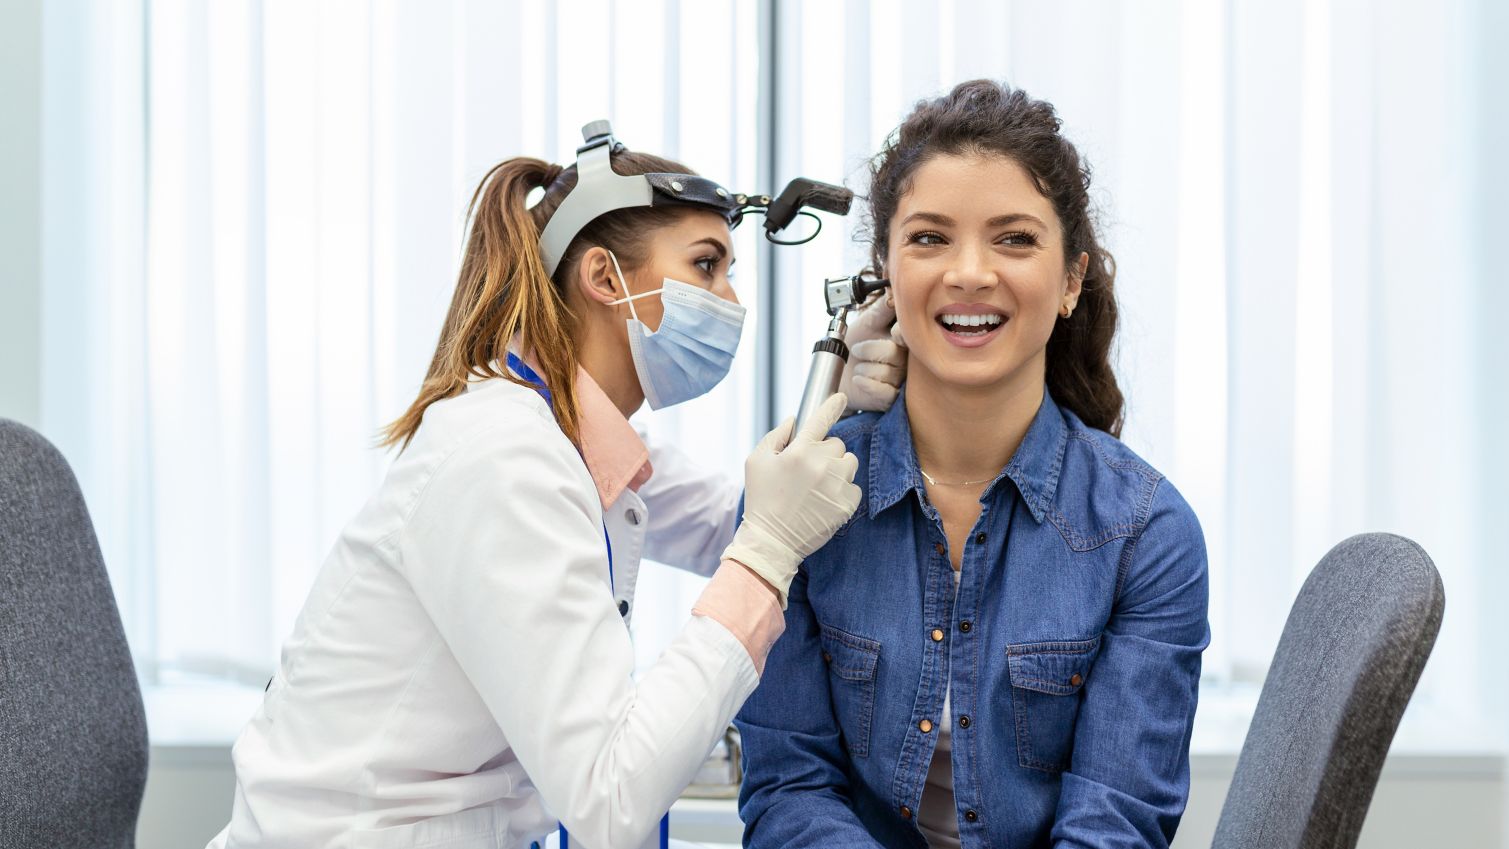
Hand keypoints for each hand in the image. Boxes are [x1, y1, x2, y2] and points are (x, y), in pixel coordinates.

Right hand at [723, 393, 861, 606]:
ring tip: (817, 486)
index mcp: (798, 451)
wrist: (772, 541)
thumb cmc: (761, 499)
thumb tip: (794, 420)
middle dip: (824, 452)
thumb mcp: (756, 462)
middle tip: (806, 470)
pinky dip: (843, 491)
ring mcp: (837, 485)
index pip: (821, 419)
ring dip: (837, 469)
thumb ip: (776, 436)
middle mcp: (821, 464)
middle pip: (837, 444)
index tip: (841, 397)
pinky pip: (854, 486)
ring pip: (849, 462)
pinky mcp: (847, 504)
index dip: (832, 405)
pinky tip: (824, 501)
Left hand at [839, 294, 906, 413]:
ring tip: (859, 367)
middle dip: (869, 349)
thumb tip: (894, 290)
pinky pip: (885, 391)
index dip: (899, 333)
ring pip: (887, 372)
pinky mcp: (891, 398)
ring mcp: (900, 380)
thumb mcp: (866, 322)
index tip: (891, 332)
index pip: (909, 335)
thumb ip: (882, 307)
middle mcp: (905, 360)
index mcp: (903, 339)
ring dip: (864, 368)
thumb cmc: (852, 345)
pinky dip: (867, 384)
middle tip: (857, 349)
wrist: (837, 373)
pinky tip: (859, 379)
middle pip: (894, 352)